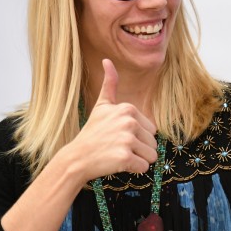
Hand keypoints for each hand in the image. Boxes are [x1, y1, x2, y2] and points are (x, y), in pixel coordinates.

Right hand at [62, 59, 158, 181]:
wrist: (77, 157)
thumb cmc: (93, 132)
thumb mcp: (102, 106)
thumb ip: (110, 84)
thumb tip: (107, 60)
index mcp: (128, 108)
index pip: (152, 129)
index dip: (139, 136)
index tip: (119, 135)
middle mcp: (129, 121)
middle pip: (153, 143)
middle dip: (139, 149)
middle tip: (117, 147)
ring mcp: (126, 139)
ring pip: (151, 156)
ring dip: (138, 160)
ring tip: (118, 154)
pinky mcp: (124, 157)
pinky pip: (144, 168)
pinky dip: (133, 170)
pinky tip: (117, 163)